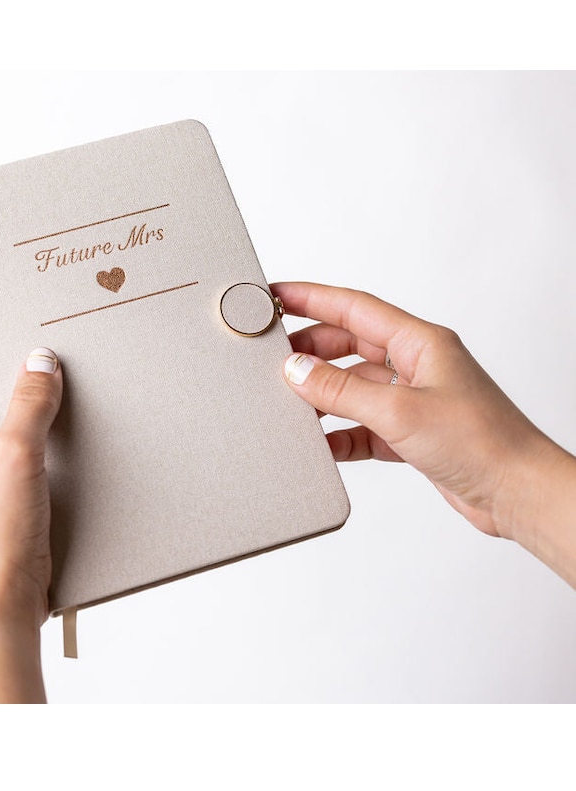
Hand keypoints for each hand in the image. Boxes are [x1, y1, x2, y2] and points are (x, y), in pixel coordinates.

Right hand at [271, 282, 575, 585]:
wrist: (516, 493)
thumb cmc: (483, 443)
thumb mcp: (399, 411)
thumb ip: (341, 390)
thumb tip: (296, 370)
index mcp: (420, 342)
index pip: (355, 308)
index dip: (312, 298)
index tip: (277, 296)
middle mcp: (416, 366)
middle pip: (349, 345)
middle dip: (310, 350)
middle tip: (273, 357)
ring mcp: (413, 400)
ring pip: (353, 387)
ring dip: (323, 395)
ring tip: (289, 402)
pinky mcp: (410, 434)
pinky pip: (362, 426)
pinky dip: (339, 433)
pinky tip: (321, 444)